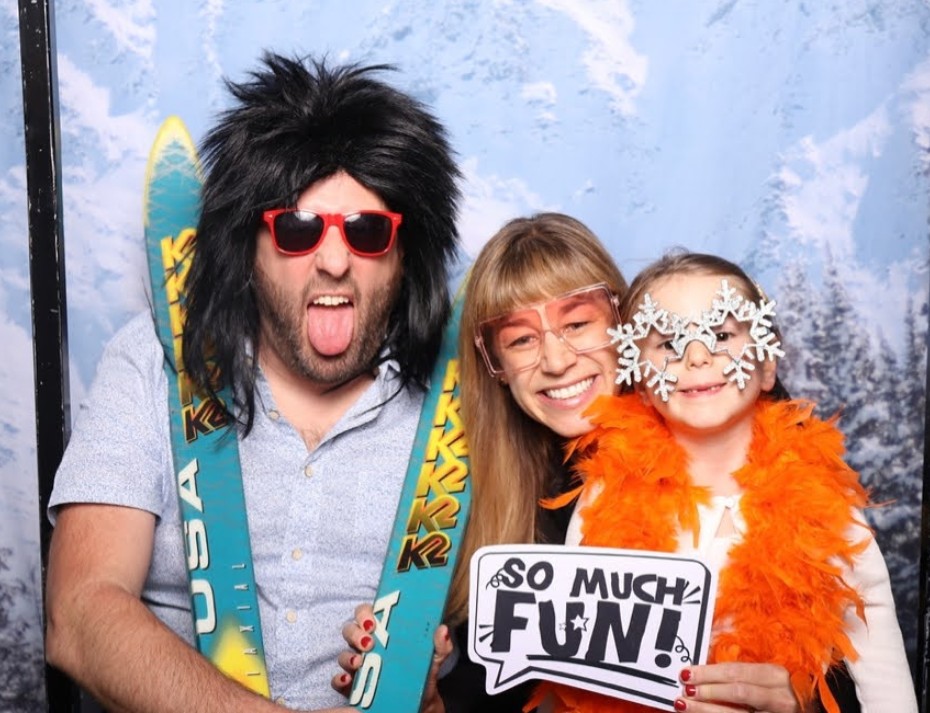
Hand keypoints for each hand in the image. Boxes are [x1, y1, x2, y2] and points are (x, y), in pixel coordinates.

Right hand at [331, 603, 452, 712]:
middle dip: (356, 633)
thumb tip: (442, 630)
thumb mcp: (434, 657)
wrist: (419, 701)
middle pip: (350, 629)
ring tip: (359, 662)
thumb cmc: (422, 671)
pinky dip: (339, 678)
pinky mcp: (352, 685)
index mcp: (383, 630)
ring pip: (343, 653)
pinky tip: (347, 680)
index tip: (373, 621)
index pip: (367, 613)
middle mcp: (367, 644)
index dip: (365, 613)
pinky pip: (337, 679)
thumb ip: (440, 645)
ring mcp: (358, 664)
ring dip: (348, 656)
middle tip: (369, 642)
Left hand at [673, 663, 803, 712]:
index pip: (736, 672)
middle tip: (685, 690)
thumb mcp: (765, 679)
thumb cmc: (780, 693)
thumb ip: (740, 676)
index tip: (687, 673)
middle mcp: (780, 697)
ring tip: (685, 705)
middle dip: (707, 691)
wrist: (809, 711)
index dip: (708, 673)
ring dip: (707, 710)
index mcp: (775, 675)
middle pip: (737, 692)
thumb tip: (702, 673)